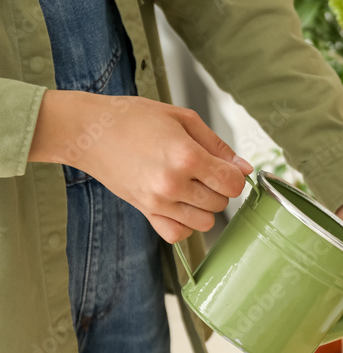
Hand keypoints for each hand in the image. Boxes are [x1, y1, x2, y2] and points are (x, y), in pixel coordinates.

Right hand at [29, 90, 251, 242]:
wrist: (88, 130)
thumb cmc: (133, 118)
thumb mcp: (182, 119)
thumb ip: (218, 145)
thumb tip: (244, 168)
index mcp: (186, 156)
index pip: (233, 184)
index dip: (234, 176)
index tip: (224, 168)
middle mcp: (173, 183)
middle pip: (220, 204)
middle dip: (217, 189)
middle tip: (200, 171)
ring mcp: (158, 201)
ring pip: (204, 223)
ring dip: (203, 207)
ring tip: (188, 186)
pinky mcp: (145, 212)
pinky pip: (178, 234)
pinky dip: (184, 224)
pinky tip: (178, 205)